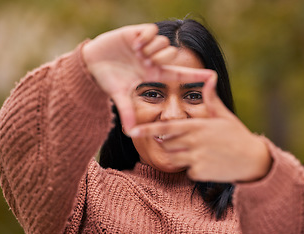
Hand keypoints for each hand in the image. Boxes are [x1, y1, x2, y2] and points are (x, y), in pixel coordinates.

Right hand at [83, 24, 212, 130]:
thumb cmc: (107, 79)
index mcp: (153, 74)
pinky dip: (146, 37)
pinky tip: (135, 44)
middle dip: (163, 57)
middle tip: (147, 61)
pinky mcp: (136, 33)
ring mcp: (145, 46)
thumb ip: (127, 112)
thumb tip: (130, 133)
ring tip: (138, 53)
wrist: (91, 64)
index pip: (178, 74)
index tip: (212, 76)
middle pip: (172, 54)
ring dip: (153, 48)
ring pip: (164, 43)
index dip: (195, 75)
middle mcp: (152, 59)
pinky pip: (151, 30)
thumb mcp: (119, 96)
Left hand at [130, 75, 271, 182]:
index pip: (166, 128)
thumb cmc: (237, 135)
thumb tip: (210, 77)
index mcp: (197, 126)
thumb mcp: (224, 116)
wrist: (253, 160)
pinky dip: (194, 168)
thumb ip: (211, 99)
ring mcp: (196, 158)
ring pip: (174, 158)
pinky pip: (187, 171)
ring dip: (181, 156)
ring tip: (199, 151)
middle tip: (188, 142)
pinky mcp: (199, 172)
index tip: (132, 131)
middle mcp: (194, 142)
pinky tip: (209, 163)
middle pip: (168, 144)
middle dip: (172, 143)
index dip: (147, 130)